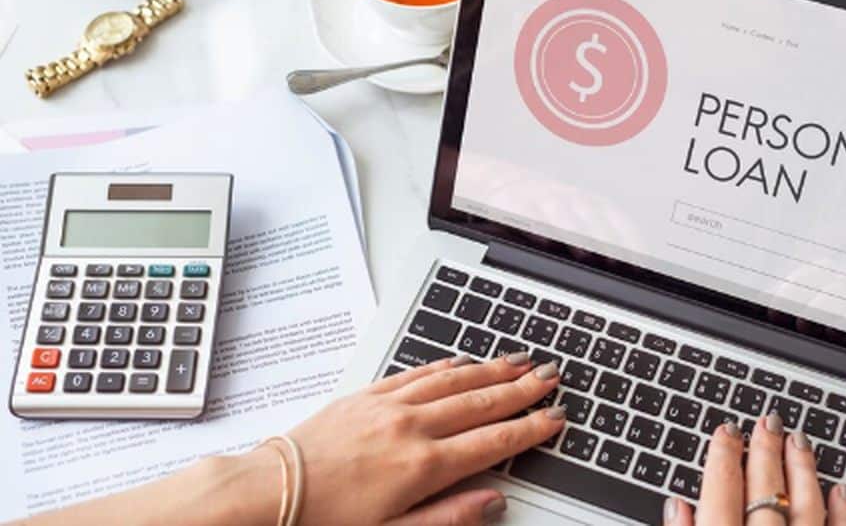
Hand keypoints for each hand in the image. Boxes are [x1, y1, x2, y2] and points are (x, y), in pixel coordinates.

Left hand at [282, 352, 563, 524]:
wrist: (268, 494)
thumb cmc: (324, 522)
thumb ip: (449, 517)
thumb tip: (493, 501)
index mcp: (422, 467)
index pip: (492, 441)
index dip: (529, 428)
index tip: (554, 417)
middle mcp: (410, 428)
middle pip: (480, 402)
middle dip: (521, 388)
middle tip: (551, 376)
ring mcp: (388, 406)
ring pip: (453, 380)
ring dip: (491, 369)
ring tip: (519, 360)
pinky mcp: (365, 395)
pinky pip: (416, 372)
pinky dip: (445, 365)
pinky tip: (462, 360)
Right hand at [663, 414, 845, 525]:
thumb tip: (676, 507)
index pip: (721, 492)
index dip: (722, 456)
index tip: (726, 431)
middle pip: (765, 491)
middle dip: (765, 451)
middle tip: (767, 422)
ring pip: (806, 507)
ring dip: (803, 470)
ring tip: (799, 440)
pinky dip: (843, 512)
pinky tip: (841, 488)